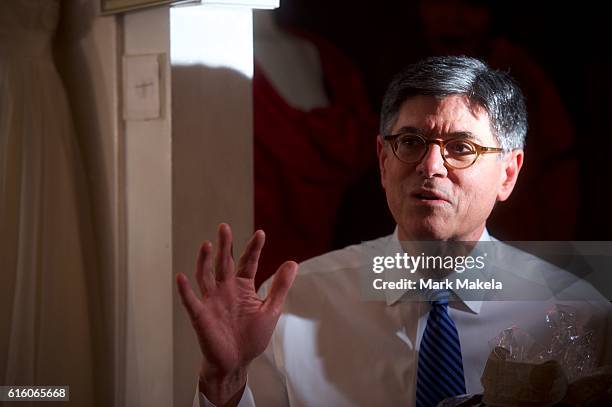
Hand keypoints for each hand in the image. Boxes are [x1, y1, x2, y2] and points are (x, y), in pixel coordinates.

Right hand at [176, 223, 297, 405]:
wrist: (236, 362)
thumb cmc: (252, 337)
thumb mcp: (271, 310)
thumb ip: (280, 287)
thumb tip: (293, 263)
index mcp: (243, 287)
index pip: (248, 262)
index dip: (254, 248)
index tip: (261, 234)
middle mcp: (226, 289)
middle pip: (224, 263)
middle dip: (225, 245)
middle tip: (224, 227)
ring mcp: (212, 300)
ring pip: (206, 275)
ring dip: (205, 260)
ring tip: (207, 244)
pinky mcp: (200, 315)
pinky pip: (191, 300)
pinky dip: (185, 289)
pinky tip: (182, 277)